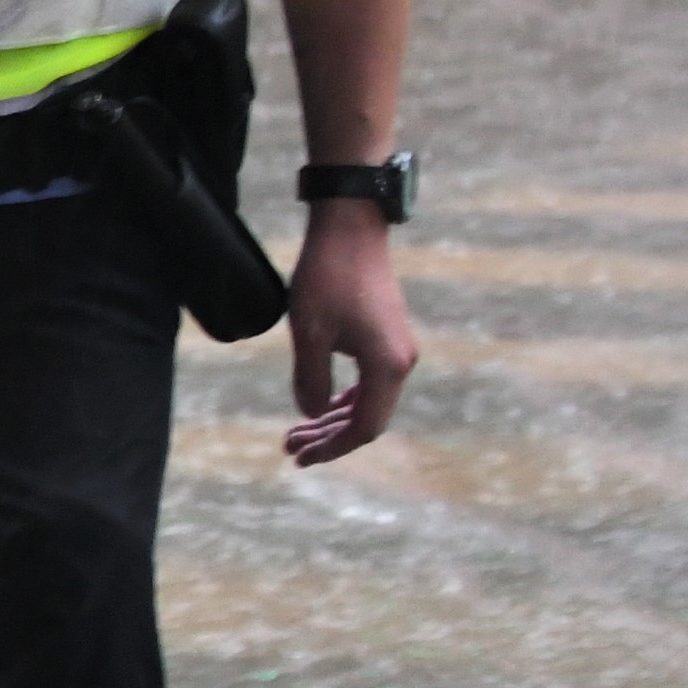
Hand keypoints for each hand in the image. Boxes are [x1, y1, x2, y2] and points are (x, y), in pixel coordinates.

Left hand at [285, 202, 415, 463]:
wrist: (350, 231)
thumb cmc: (327, 278)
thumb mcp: (309, 333)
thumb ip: (310, 380)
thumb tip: (312, 416)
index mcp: (387, 366)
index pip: (365, 428)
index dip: (333, 448)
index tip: (299, 457)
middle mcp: (400, 362)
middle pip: (367, 419)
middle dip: (327, 437)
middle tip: (287, 447)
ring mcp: (396, 349)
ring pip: (366, 401)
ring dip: (331, 419)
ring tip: (294, 433)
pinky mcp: (387, 337)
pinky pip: (368, 382)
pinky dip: (342, 399)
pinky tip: (319, 406)